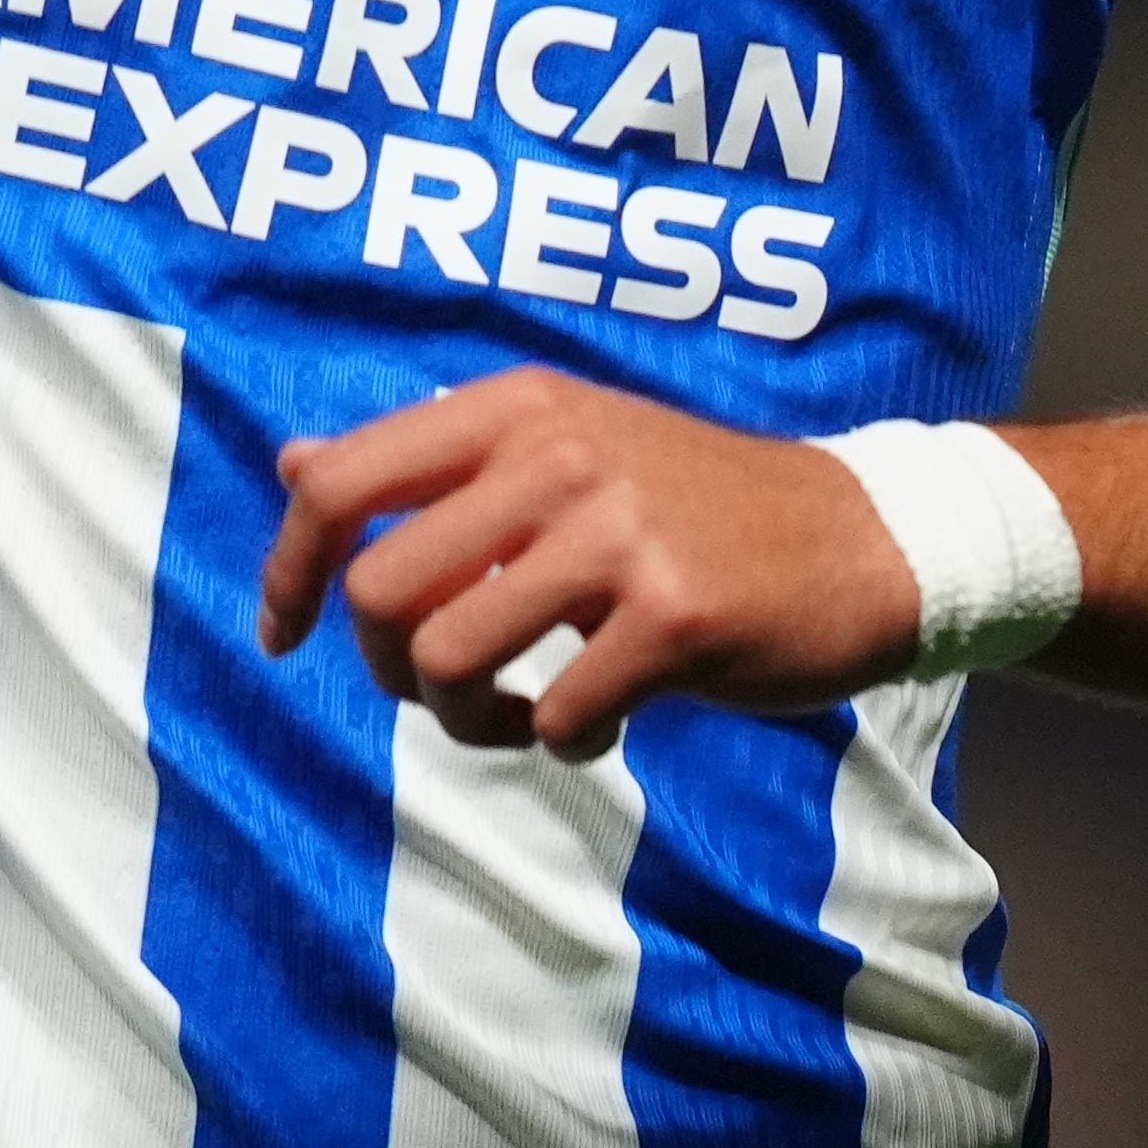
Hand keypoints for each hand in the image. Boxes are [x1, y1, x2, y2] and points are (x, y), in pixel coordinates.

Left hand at [257, 368, 923, 756]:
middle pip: (381, 594)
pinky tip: (609, 715)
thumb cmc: (695, 504)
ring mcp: (618, 532)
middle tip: (443, 690)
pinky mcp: (672, 615)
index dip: (287, 570)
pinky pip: (551, 716)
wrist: (863, 538)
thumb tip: (290, 461)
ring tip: (524, 712)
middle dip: (389, 671)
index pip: (340, 482)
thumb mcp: (564, 445)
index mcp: (518, 407)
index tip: (284, 635)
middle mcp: (557, 454)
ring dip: (469, 720)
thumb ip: (433, 462)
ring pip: (448, 663)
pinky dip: (563, 740)